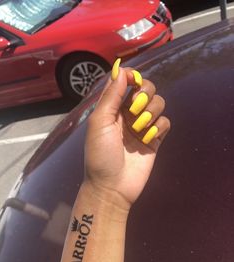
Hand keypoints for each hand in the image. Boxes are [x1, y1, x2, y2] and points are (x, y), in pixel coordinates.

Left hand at [84, 60, 169, 209]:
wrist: (112, 186)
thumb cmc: (100, 154)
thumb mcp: (100, 122)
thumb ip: (111, 96)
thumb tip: (121, 69)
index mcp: (113, 108)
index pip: (127, 82)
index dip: (133, 77)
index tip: (134, 82)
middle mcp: (129, 114)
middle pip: (147, 89)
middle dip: (144, 95)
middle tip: (135, 110)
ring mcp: (143, 127)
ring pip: (159, 104)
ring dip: (151, 113)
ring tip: (139, 129)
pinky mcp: (155, 139)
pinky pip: (166, 123)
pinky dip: (159, 127)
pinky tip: (148, 139)